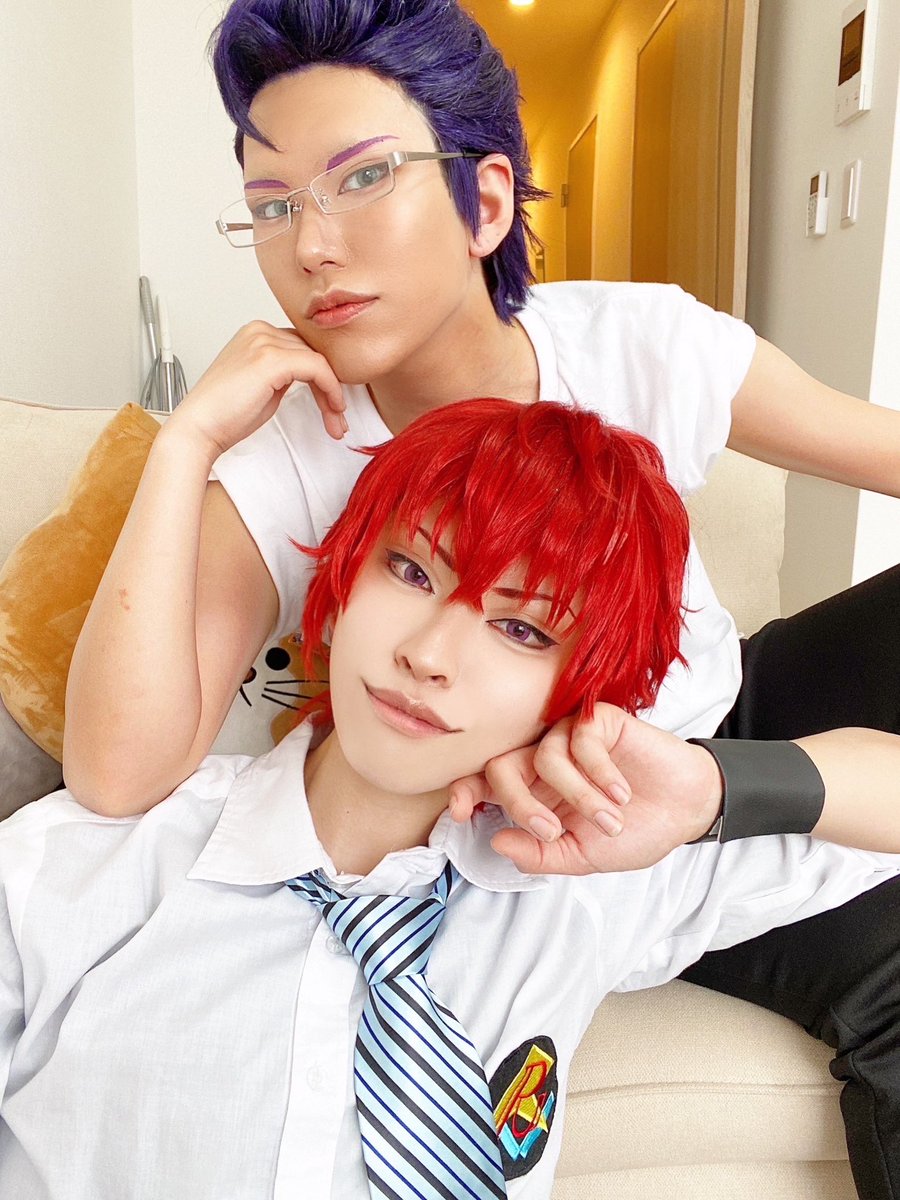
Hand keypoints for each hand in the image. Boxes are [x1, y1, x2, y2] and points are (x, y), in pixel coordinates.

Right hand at [170, 321, 346, 455]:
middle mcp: (260, 331)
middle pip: (313, 353)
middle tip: (338, 419)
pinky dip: (331, 389)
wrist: (199, 428)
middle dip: (331, 388)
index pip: (303, 347)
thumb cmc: (225, 415)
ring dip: (333, 394)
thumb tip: (313, 376)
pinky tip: (333, 409)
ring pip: (319, 361)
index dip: (323, 377)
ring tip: (336, 423)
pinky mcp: (271, 359)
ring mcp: (264, 341)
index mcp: (256, 333)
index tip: (333, 406)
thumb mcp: (263, 386)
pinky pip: (317, 367)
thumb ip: (285, 373)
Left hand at [449, 704, 722, 873]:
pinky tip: (621, 791)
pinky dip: (599, 772)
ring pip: (544, 757)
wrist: (685, 810)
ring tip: (609, 818)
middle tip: (551, 831)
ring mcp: (570, 738)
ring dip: (578, 796)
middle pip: (502, 767)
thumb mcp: (582, 856)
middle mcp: (544, 762)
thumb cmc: (634, 830)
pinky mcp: (599, 720)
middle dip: (520, 803)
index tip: (460, 812)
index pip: (486, 784)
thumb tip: (495, 840)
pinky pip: (581, 738)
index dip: (465, 792)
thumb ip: (540, 854)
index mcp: (534, 792)